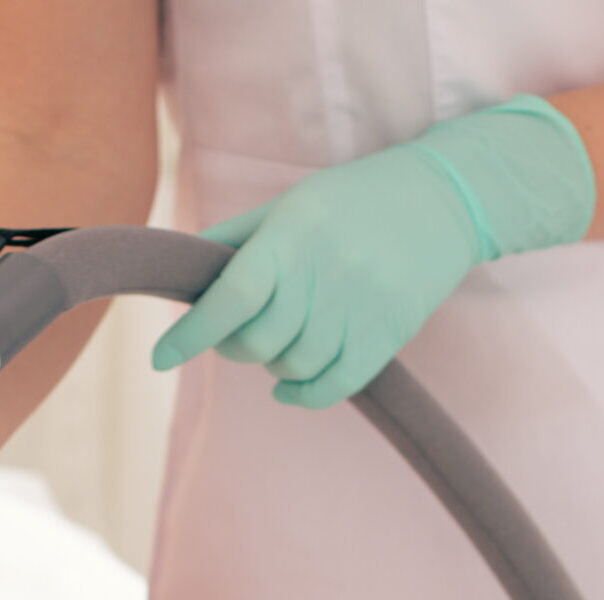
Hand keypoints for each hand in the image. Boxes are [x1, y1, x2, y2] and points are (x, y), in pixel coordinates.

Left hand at [152, 94, 593, 408]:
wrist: (442, 200)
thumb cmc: (352, 201)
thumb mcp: (292, 203)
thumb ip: (237, 238)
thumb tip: (183, 271)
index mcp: (294, 235)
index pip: (233, 295)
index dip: (193, 332)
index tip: (160, 358)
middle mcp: (326, 274)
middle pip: (258, 341)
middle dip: (232, 346)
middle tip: (233, 333)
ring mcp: (359, 309)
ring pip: (291, 366)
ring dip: (271, 364)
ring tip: (277, 340)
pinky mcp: (387, 337)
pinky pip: (331, 387)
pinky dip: (300, 395)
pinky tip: (287, 387)